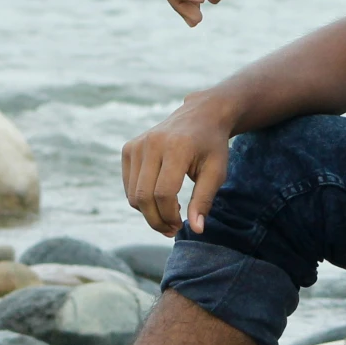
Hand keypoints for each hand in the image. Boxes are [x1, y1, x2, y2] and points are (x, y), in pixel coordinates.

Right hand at [122, 93, 237, 236]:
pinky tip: (160, 199)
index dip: (169, 216)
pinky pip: (129, 186)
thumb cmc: (212, 146)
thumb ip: (204, 200)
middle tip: (172, 229)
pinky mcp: (128, 148)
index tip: (180, 226)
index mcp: (176, 147)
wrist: (201, 115)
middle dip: (156, 220)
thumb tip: (196, 230)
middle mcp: (152, 143)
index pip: (164, 193)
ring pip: (133, 194)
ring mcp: (137, 145)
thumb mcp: (216, 172)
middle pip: (144, 196)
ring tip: (169, 214)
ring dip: (148, 213)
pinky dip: (141, 199)